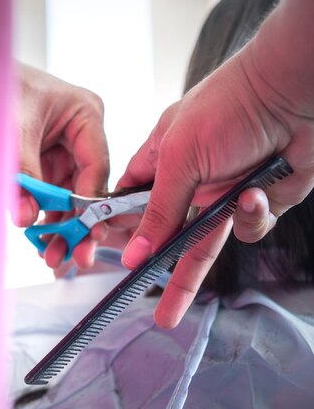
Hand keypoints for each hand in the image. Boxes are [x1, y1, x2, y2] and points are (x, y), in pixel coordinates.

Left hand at [13, 63, 109, 268]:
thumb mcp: (12, 132)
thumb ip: (23, 176)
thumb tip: (27, 217)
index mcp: (85, 113)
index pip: (97, 165)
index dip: (89, 202)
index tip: (82, 231)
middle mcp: (80, 133)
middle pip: (87, 186)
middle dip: (79, 223)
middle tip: (76, 255)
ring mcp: (64, 149)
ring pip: (70, 196)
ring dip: (62, 227)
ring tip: (54, 256)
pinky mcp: (47, 162)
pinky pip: (52, 194)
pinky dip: (46, 217)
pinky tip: (43, 242)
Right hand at [119, 27, 313, 327]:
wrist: (294, 94)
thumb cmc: (229, 108)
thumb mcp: (180, 159)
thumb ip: (157, 212)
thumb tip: (133, 254)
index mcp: (162, 162)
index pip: (132, 204)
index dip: (123, 232)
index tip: (114, 259)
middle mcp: (192, 183)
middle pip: (171, 238)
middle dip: (167, 277)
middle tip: (161, 314)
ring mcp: (224, 195)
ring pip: (211, 243)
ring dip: (226, 239)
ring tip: (241, 203)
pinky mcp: (258, 203)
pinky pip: (249, 229)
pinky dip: (255, 215)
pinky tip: (259, 191)